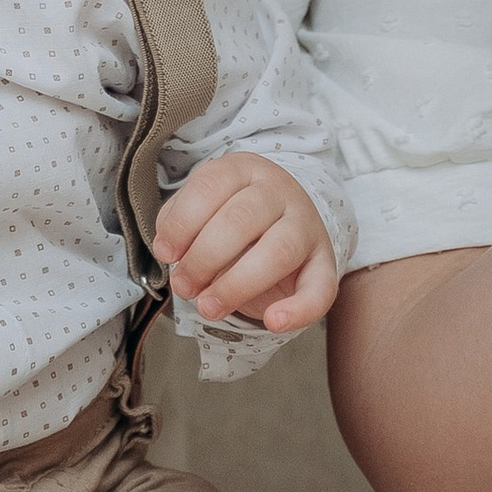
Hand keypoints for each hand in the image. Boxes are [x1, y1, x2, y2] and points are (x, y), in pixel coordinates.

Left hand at [154, 153, 339, 334]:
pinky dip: (299, 310)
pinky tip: (273, 322)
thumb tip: (168, 249)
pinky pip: (321, 288)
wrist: (285, 221)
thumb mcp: (203, 208)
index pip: (210, 186)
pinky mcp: (325, 262)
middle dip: (204, 258)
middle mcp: (279, 191)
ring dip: (236, 285)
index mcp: (243, 170)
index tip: (166, 253)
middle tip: (183, 286)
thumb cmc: (231, 218)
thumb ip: (181, 223)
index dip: (183, 223)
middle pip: (242, 219)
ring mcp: (306, 224)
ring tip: (208, 307)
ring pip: (278, 251)